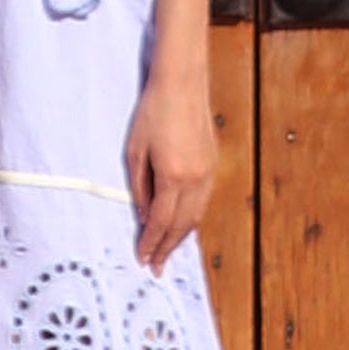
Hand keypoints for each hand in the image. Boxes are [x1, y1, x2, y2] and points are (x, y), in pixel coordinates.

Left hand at [126, 72, 215, 275]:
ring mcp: (208, 172)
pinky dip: (192, 218)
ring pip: (196, 215)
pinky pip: (203, 201)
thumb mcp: (136, 151)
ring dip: (181, 236)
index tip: (143, 258)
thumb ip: (140, 187)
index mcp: (173, 175)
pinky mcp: (213, 164)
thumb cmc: (153, 111)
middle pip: (182, 225)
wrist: (182, 83)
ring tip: (168, 251)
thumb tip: (146, 216)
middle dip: (168, 248)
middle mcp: (195, 178)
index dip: (151, 243)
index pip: (161, 221)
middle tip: (157, 266)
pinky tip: (182, 224)